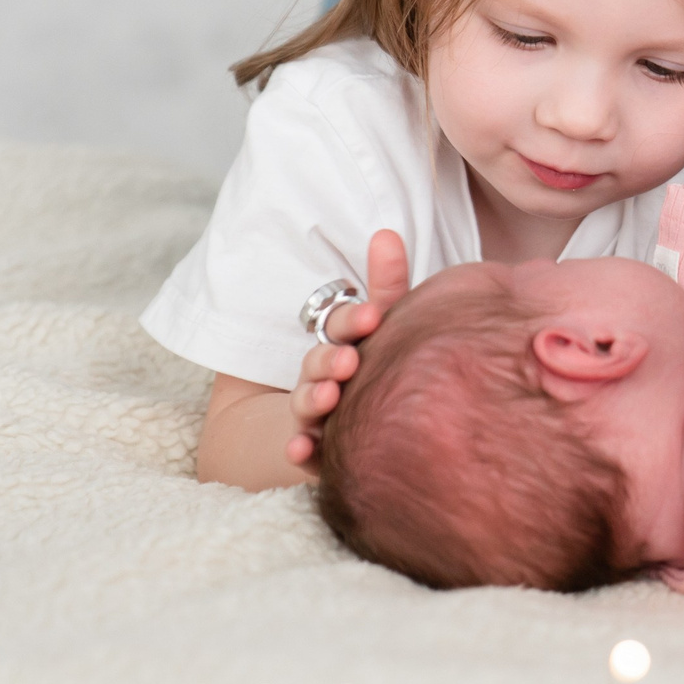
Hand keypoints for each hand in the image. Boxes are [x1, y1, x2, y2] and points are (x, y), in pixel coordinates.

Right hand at [285, 230, 410, 468]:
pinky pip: (305, 450)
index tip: (373, 317)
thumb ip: (385, 284)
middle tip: (348, 362)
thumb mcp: (381, 323)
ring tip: (328, 398)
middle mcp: (322, 375)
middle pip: (320, 362)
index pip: (342, 325)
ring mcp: (315, 411)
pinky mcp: (315, 448)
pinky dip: (298, 450)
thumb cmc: (370, 359)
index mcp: (342, 341)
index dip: (354, 320)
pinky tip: (298, 451)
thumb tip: (386, 233)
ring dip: (314, 398)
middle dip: (330, 360)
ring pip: (308, 402)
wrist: (334, 417)